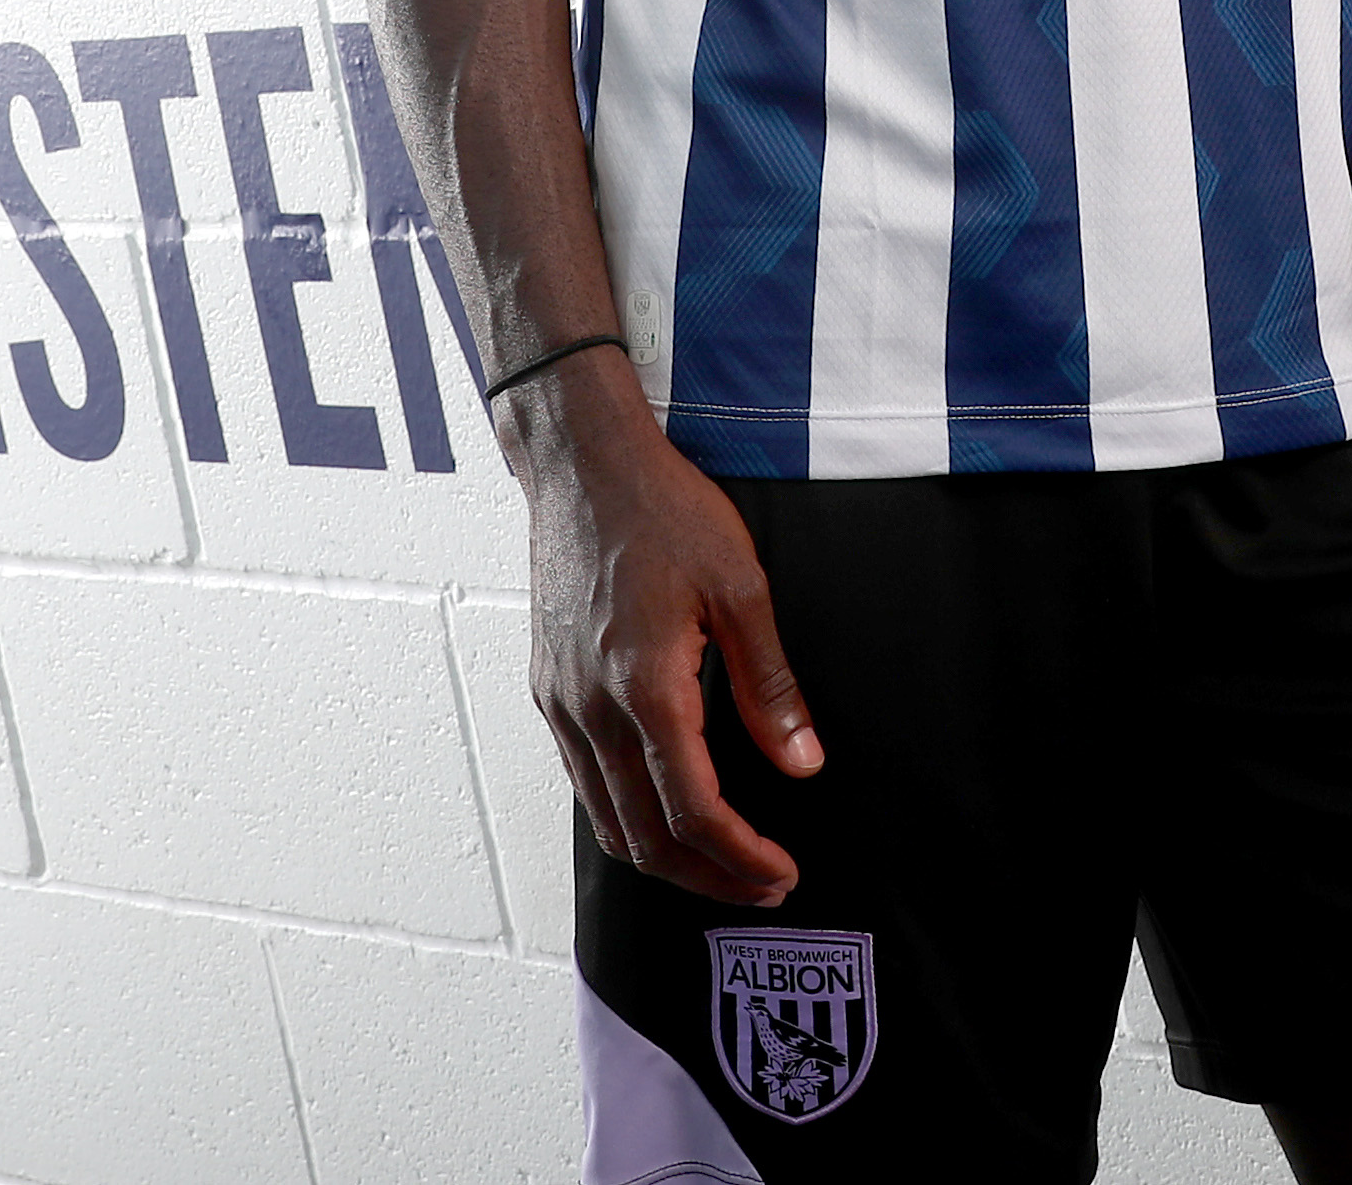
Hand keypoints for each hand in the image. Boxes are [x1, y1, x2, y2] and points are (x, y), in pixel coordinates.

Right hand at [504, 356, 823, 900]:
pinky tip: (666, 809)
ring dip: (666, 859)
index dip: (741, 857)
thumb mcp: (741, 586)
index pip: (693, 811)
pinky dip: (627, 819)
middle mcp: (591, 708)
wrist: (581, 465)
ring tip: (722, 865)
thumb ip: (770, 686)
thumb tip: (803, 762)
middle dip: (709, 878)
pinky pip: (584, 782)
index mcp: (646, 686)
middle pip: (645, 837)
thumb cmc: (663, 510)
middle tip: (763, 886)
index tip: (781, 871)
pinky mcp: (547, 690)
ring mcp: (561, 703)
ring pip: (607, 821)